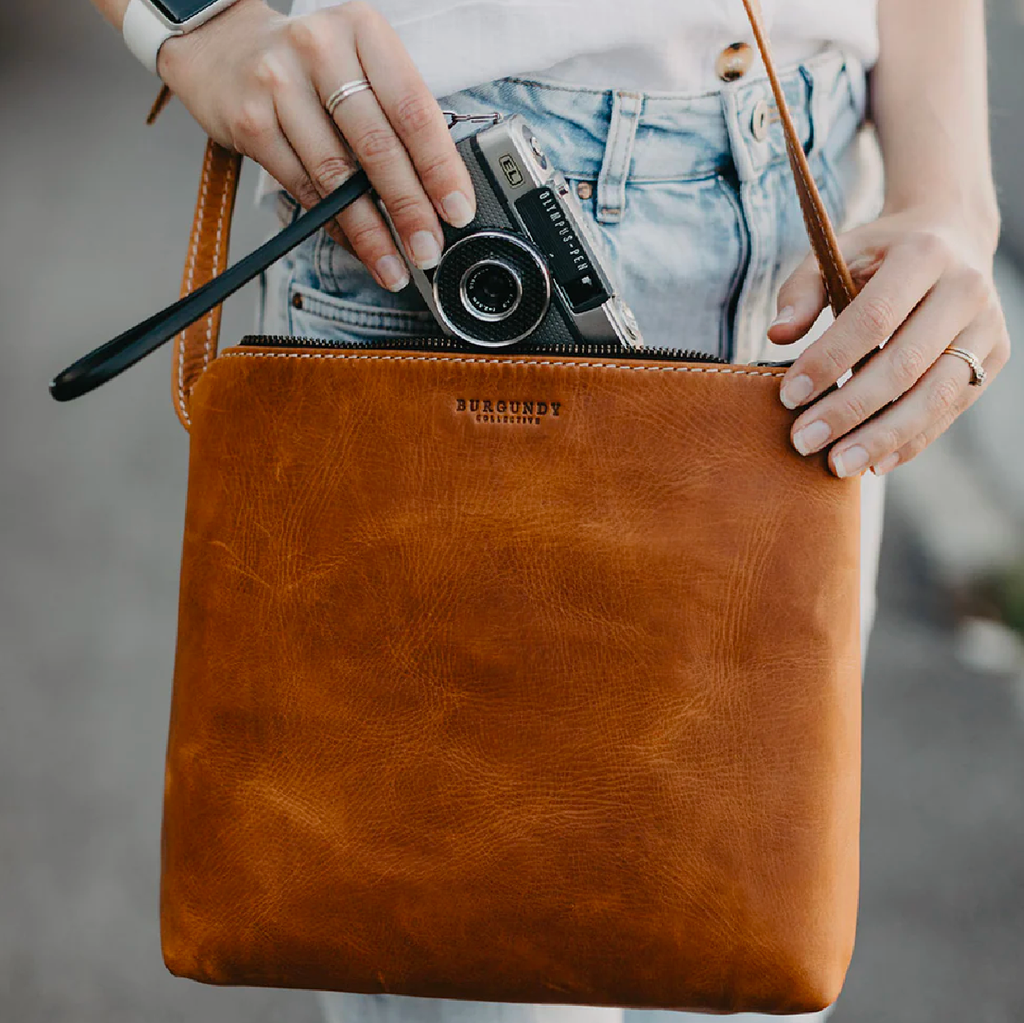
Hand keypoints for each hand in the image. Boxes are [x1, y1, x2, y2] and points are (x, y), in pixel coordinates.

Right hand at [157, 0, 476, 291]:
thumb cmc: (311, 66)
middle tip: (427, 249)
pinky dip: (333, 224)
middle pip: (377, 145)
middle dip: (408, 209)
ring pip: (336, 175)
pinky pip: (302, 187)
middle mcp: (321, 51)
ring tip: (394, 265)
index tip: (458, 211)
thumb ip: (398, 116)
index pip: (413, 110)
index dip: (440, 168)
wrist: (224, 47)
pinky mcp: (250, 121)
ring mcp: (280, 84)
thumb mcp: (361, 65)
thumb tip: (438, 192)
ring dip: (370, 231)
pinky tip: (356, 246)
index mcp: (364, 32)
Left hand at [768, 207, 1009, 477]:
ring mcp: (987, 326)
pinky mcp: (994, 358)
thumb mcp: (838, 253)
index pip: (873, 318)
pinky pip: (951, 410)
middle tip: (803, 441)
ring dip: (882, 437)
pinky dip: (911, 441)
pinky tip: (873, 463)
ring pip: (936, 396)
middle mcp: (966, 290)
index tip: (788, 396)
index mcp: (924, 254)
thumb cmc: (880, 252)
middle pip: (905, 364)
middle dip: (849, 410)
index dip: (829, 360)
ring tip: (837, 464)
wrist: (954, 235)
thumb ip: (801, 290)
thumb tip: (777, 335)